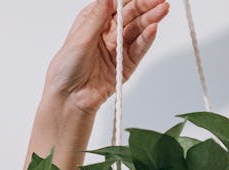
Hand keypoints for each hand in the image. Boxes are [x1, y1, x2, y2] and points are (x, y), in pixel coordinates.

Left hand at [44, 0, 169, 114]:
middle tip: (159, 1)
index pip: (115, 4)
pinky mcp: (126, 64)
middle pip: (130, 15)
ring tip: (162, 11)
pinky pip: (139, 49)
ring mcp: (118, 48)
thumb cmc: (66, 70)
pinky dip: (146, 39)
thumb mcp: (79, 38)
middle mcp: (107, 33)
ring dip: (150, 19)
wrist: (69, 100)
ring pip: (137, 30)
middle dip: (145, 6)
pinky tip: (153, 29)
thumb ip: (96, 17)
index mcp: (93, 22)